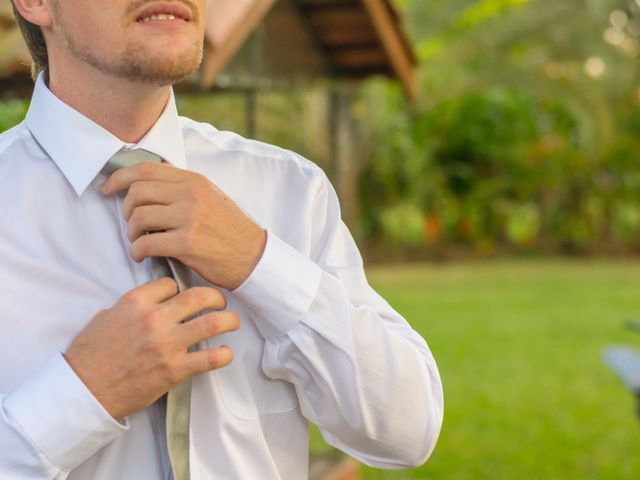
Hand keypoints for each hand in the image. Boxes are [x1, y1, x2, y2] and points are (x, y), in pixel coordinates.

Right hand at [64, 278, 238, 419]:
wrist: (85, 391)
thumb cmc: (90, 356)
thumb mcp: (105, 317)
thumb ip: (131, 306)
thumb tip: (149, 303)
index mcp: (135, 302)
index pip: (171, 283)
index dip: (179, 289)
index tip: (182, 297)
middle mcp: (155, 319)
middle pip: (199, 296)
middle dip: (215, 297)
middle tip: (219, 303)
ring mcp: (167, 344)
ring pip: (212, 322)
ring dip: (229, 320)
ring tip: (232, 322)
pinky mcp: (175, 370)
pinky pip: (211, 358)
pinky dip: (224, 354)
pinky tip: (225, 353)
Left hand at [101, 162, 266, 289]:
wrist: (252, 256)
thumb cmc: (229, 229)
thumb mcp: (209, 196)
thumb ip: (182, 187)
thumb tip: (148, 179)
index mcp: (193, 180)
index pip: (145, 169)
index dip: (119, 177)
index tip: (107, 189)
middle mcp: (190, 194)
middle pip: (137, 193)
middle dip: (127, 210)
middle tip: (133, 225)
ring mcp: (189, 218)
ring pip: (138, 218)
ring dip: (132, 234)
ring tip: (140, 242)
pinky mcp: (188, 243)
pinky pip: (146, 244)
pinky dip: (137, 251)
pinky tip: (143, 256)